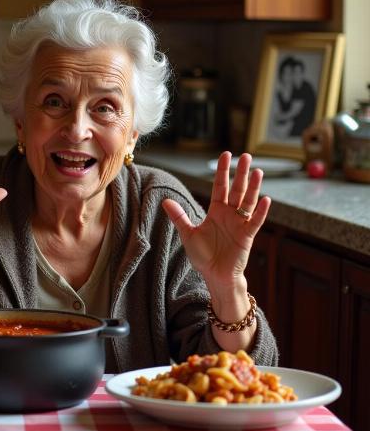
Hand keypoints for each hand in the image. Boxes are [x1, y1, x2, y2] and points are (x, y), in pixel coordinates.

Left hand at [162, 152, 270, 293]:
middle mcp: (230, 214)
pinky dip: (260, 211)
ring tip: (257, 171)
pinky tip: (265, 200)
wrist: (214, 275)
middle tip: (246, 155)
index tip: (226, 154)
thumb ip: (179, 217)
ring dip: (253, 187)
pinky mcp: (247, 236)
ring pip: (248, 201)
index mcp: (216, 211)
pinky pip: (255, 221)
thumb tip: (165, 201)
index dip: (223, 171)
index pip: (220, 186)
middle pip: (236, 189)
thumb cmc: (203, 256)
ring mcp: (240, 224)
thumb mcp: (188, 234)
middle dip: (240, 173)